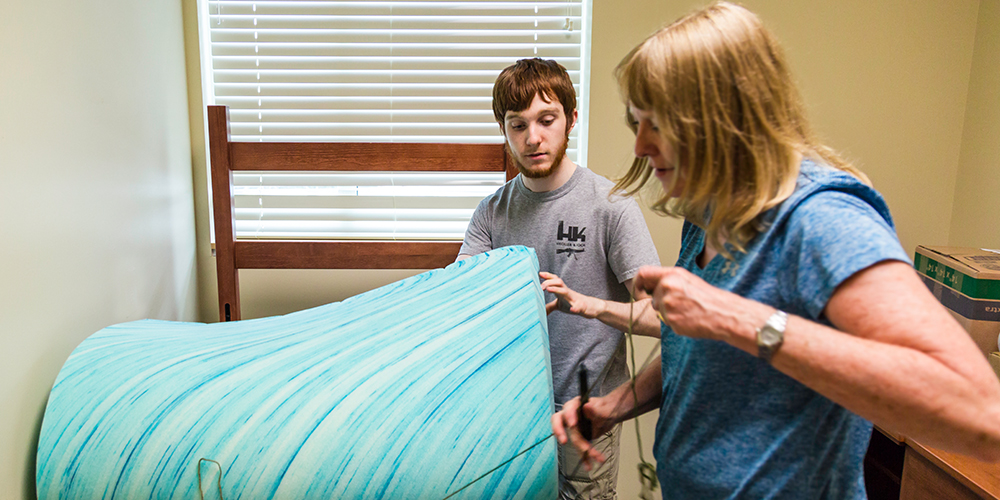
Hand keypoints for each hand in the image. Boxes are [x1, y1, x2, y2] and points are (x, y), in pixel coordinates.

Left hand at [540, 272, 605, 317]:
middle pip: (559, 282)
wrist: (589, 307)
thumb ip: (550, 306)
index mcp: (561, 291)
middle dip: (549, 282)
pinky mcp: (581, 307)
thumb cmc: (573, 303)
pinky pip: (579, 307)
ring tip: (548, 289)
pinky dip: (576, 308)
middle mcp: (567, 292)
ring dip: (557, 289)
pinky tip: (572, 309)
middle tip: (540, 287)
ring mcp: (574, 299)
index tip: (539, 273)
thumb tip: (540, 310)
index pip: (554, 280)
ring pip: (566, 292)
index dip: (547, 276)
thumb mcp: (559, 305)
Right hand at [551, 396, 612, 470]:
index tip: (572, 424)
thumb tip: (586, 406)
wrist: (610, 416)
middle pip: (560, 423)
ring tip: (594, 457)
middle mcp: (571, 416)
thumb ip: (596, 409)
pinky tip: (589, 464)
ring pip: (573, 440)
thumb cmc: (606, 408)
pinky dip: (584, 457)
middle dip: (560, 432)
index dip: (568, 416)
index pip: (568, 409)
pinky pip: (578, 448)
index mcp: (576, 405)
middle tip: (563, 441)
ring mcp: (573, 428)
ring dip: (582, 451)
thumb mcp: (604, 408)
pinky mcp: (578, 438)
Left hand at [632, 265, 765, 342]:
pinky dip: (674, 322)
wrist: (724, 314)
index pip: (642, 273)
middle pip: (652, 296)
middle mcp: (668, 287)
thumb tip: (651, 284)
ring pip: (658, 309)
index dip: (638, 284)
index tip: (640, 292)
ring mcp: (668, 304)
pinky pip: (665, 322)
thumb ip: (669, 280)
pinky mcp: (670, 320)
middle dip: (660, 302)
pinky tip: (688, 319)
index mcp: (672, 274)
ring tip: (686, 311)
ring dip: (667, 312)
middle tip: (678, 305)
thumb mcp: (688, 280)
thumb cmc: (709, 297)